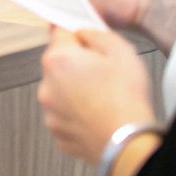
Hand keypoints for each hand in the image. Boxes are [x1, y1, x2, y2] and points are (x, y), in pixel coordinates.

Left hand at [38, 27, 156, 161]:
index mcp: (58, 60)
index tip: (84, 36)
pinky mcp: (58, 133)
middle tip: (103, 72)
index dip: (76, 32)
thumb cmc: (125, 100)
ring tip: (104, 96)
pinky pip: (66, 115)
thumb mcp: (120, 50)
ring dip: (76, 90)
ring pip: (61, 91)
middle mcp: (47, 86)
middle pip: (59, 63)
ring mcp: (51, 113)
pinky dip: (78, 113)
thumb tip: (85, 31)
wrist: (128, 143)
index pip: (58, 32)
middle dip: (78, 64)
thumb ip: (96, 33)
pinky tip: (98, 113)